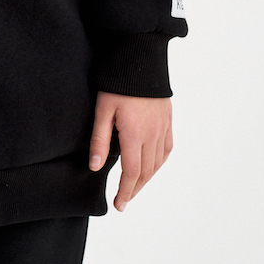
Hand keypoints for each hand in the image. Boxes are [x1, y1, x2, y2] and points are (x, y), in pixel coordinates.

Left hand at [88, 90, 172, 211]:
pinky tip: (153, 166)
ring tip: (134, 186)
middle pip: (146, 172)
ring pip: (158, 163)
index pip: (131, 172)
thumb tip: (95, 167)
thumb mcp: (102, 109)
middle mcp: (152, 134)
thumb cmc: (117, 82)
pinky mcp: (168, 120)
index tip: (118, 205)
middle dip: (134, 189)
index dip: (124, 191)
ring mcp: (162, 127)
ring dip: (147, 178)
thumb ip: (99, 139)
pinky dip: (159, 163)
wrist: (140, 59)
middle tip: (124, 200)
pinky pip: (167, 149)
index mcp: (134, 134)